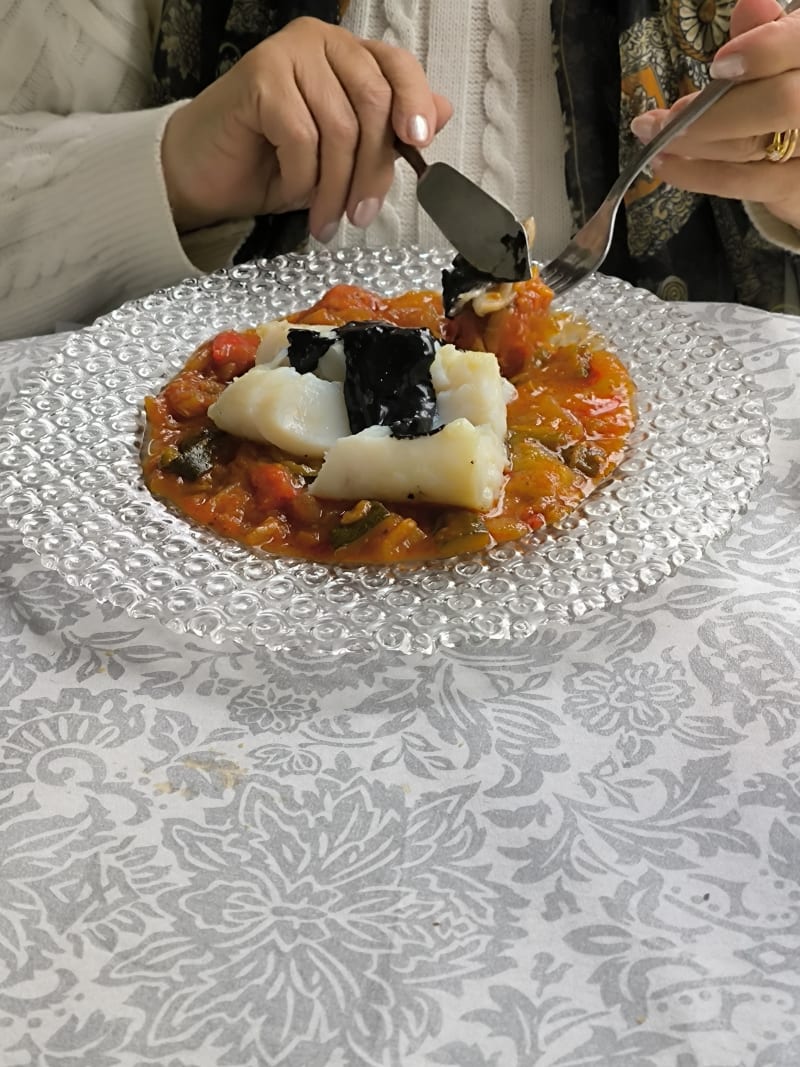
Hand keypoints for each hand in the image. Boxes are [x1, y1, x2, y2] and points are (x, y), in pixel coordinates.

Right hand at [160, 16, 451, 240]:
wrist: (206, 176)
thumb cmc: (274, 164)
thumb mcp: (344, 155)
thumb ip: (389, 132)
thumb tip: (441, 114)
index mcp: (348, 54)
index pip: (397, 67)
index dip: (415, 103)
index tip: (419, 144)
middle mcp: (321, 43)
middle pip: (374, 103)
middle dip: (372, 171)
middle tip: (360, 216)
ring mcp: (288, 54)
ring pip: (340, 128)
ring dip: (335, 188)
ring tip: (326, 220)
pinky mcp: (259, 76)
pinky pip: (301, 137)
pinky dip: (300, 178)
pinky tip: (291, 191)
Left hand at [630, 0, 799, 229]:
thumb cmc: (790, 89)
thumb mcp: (784, 55)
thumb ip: (767, 31)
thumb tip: (750, 4)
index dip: (766, 52)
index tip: (720, 65)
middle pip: (780, 103)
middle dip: (713, 109)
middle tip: (664, 116)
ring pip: (752, 146)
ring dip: (691, 141)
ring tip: (652, 134)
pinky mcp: (795, 188)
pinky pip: (741, 184)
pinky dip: (696, 174)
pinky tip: (665, 164)